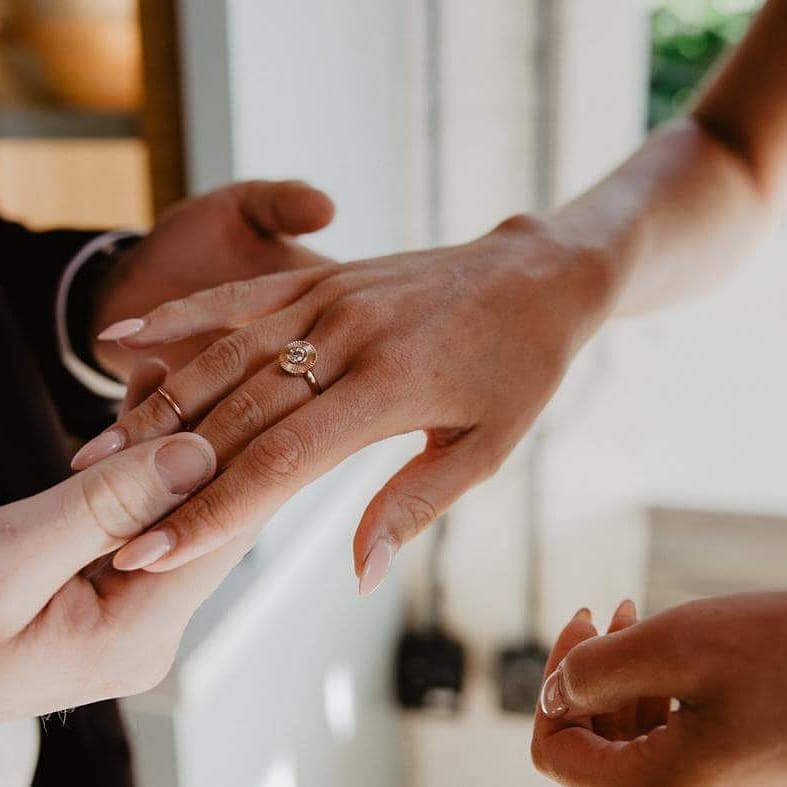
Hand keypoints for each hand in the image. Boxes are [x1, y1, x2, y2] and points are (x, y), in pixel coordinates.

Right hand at [0, 360, 270, 720]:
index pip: (216, 532)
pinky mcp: (92, 580)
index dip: (236, 459)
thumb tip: (196, 454)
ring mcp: (119, 605)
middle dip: (200, 439)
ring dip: (162, 439)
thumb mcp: (11, 559)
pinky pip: (125, 510)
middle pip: (196, 516)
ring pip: (162, 506)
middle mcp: (142, 625)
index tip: (250, 395)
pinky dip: (128, 458)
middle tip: (213, 368)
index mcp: (137, 634)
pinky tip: (142, 400)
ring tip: (169, 371)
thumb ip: (105, 509)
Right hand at [75, 215, 610, 589]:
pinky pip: (242, 296)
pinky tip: (125, 336)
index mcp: (390, 387)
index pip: (283, 460)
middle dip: (168, 470)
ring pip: (226, 354)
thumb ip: (412, 505)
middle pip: (239, 411)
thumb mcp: (486, 448)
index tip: (156, 553)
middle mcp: (348, 337)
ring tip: (98, 448)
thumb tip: (358, 573)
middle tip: (101, 514)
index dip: (215, 511)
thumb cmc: (519, 370)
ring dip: (159, 404)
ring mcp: (332, 298)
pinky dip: (181, 318)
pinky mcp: (326, 275)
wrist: (538, 279)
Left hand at [532, 593, 786, 786]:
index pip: (555, 754)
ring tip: (629, 616)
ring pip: (622, 734)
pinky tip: (658, 640)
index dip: (552, 686)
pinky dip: (647, 683)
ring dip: (614, 673)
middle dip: (584, 672)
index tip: (581, 625)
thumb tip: (550, 696)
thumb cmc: (784, 654)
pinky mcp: (724, 761)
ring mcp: (703, 780)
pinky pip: (660, 730)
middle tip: (605, 614)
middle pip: (587, 743)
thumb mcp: (676, 647)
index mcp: (659, 786)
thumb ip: (596, 672)